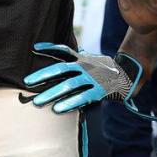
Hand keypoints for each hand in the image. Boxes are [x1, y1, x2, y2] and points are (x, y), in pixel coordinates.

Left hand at [21, 43, 156, 120]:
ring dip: (51, 93)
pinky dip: (69, 103)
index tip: (34, 47)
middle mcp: (86, 66)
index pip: (64, 50)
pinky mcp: (99, 91)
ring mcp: (92, 78)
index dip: (49, 48)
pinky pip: (81, 98)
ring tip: (37, 101)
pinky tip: (57, 109)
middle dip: (43, 75)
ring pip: (68, 85)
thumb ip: (79, 59)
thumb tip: (67, 54)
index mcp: (82, 59)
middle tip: (26, 82)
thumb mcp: (92, 61)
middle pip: (61, 68)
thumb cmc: (106, 71)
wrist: (130, 78)